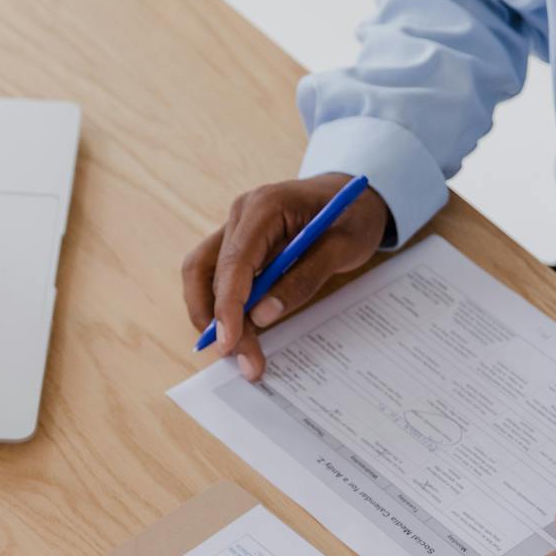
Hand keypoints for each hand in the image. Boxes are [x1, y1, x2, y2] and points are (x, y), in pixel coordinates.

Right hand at [180, 173, 389, 380]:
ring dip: (213, 317)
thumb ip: (304, 279)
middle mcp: (241, 214)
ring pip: (201, 276)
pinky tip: (240, 332)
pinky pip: (216, 277)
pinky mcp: (236, 244)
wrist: (351, 195)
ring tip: (240, 352)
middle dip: (220, 321)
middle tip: (244, 360)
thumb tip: (262, 315)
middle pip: (208, 272)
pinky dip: (222, 307)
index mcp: (265, 207)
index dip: (227, 306)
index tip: (230, 342)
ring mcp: (235, 228)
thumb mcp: (344, 247)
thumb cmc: (353, 215)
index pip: (233, 262)